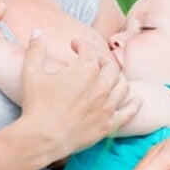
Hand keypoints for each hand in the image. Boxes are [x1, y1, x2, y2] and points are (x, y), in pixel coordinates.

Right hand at [20, 34, 139, 160]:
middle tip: (91, 62)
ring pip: (123, 85)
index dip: (81, 44)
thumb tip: (37, 31)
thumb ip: (36, 49)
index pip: (90, 49)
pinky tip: (138, 99)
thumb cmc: (36, 105)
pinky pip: (129, 112)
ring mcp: (107, 105)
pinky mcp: (109, 124)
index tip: (74, 45)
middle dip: (100, 60)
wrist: (41, 138)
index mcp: (85, 69)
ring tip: (109, 77)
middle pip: (110, 66)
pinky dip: (135, 104)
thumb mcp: (31, 73)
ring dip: (117, 78)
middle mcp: (101, 85)